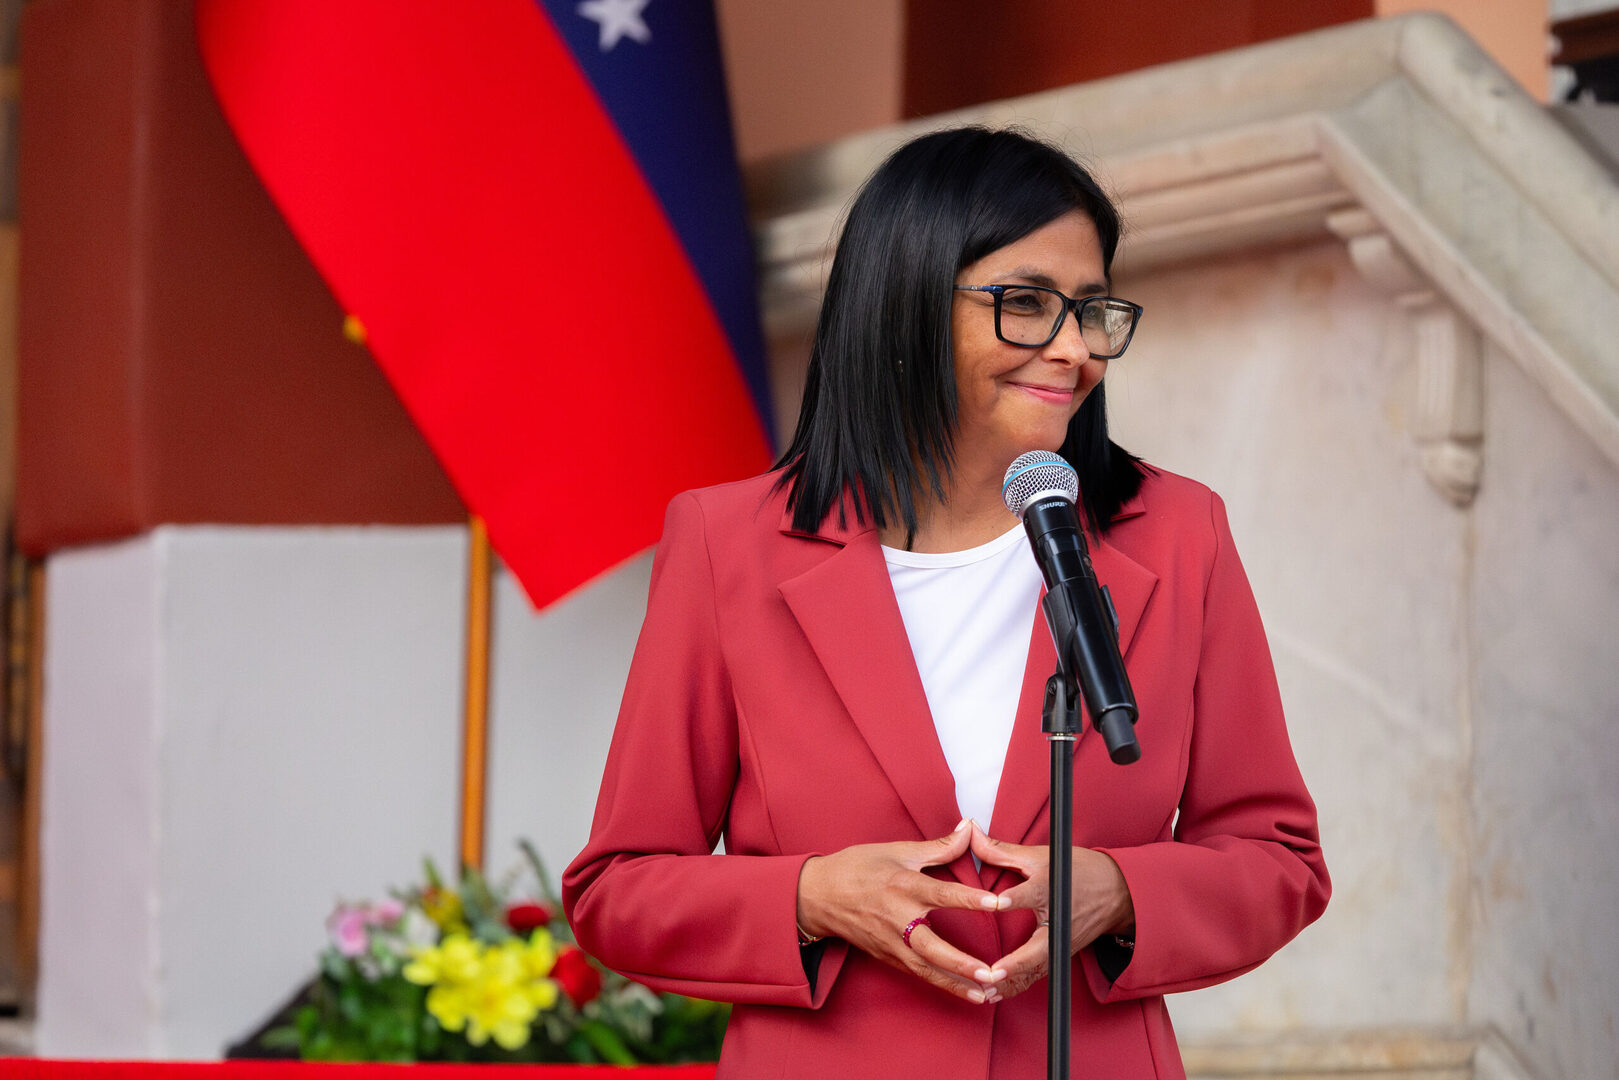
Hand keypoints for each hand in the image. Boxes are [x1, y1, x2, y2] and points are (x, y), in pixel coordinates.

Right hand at [796, 820, 1002, 1002]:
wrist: (817, 896)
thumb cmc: (856, 867)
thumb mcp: (897, 850)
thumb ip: (939, 846)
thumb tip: (970, 829)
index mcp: (902, 886)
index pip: (942, 893)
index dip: (970, 898)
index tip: (997, 903)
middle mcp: (897, 918)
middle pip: (933, 946)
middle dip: (963, 963)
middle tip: (992, 972)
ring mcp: (890, 942)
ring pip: (925, 969)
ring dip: (955, 984)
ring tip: (984, 994)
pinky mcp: (886, 956)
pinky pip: (916, 974)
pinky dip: (940, 984)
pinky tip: (963, 992)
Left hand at [970, 824, 1133, 1001]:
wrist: (1116, 891)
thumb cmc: (1076, 871)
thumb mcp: (1040, 855)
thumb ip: (1001, 850)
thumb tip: (969, 831)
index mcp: (1052, 889)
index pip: (1033, 894)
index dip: (1016, 897)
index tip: (998, 902)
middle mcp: (1058, 921)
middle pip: (1038, 946)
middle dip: (1015, 962)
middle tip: (990, 972)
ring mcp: (1061, 942)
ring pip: (1037, 968)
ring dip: (1012, 981)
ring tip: (985, 991)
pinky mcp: (1061, 954)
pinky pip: (1039, 974)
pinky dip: (1018, 985)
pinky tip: (996, 995)